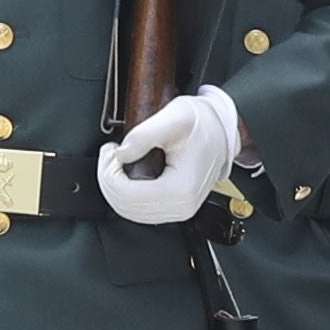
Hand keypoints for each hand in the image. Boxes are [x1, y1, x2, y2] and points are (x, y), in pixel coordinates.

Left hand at [96, 88, 241, 227]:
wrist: (220, 131)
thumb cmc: (202, 124)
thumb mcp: (174, 118)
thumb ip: (144, 134)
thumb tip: (121, 153)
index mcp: (182, 189)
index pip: (128, 195)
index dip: (109, 173)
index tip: (110, 150)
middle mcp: (182, 207)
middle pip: (125, 206)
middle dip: (108, 179)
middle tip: (110, 154)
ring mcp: (179, 211)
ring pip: (129, 212)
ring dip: (114, 187)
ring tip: (117, 161)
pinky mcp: (174, 209)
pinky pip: (139, 210)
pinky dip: (125, 194)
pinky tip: (126, 173)